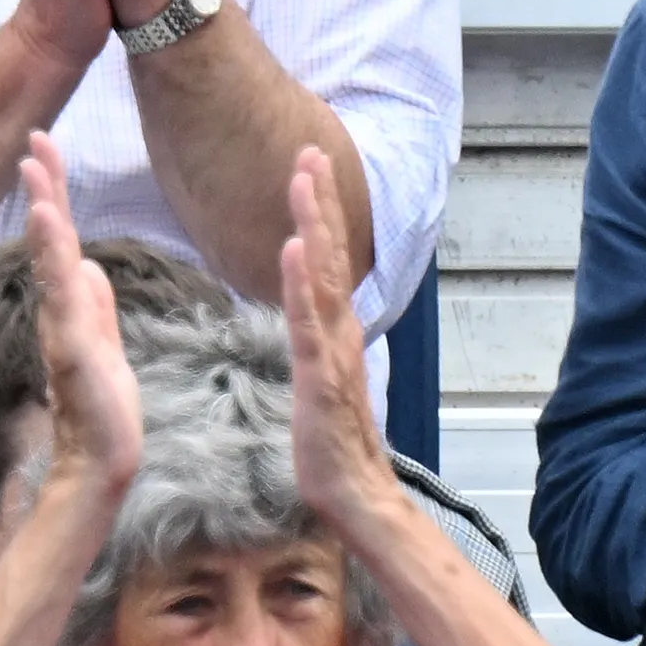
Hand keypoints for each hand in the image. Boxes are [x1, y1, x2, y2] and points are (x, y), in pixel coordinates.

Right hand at [18, 133, 140, 507]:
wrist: (105, 463)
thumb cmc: (104, 412)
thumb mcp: (106, 346)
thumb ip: (95, 306)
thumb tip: (87, 264)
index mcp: (73, 309)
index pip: (63, 243)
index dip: (54, 198)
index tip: (45, 152)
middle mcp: (61, 312)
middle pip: (50, 240)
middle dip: (45, 188)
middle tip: (35, 138)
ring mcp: (64, 329)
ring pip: (52, 260)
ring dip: (45, 210)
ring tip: (35, 166)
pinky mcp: (74, 349)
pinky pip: (63, 296)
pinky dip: (54, 257)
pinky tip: (48, 223)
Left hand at [281, 145, 405, 538]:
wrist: (355, 496)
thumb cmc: (332, 449)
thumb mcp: (319, 384)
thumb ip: (316, 349)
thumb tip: (309, 326)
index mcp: (334, 333)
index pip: (327, 262)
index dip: (320, 214)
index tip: (310, 169)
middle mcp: (339, 332)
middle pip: (330, 254)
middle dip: (320, 200)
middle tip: (311, 149)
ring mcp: (332, 351)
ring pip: (322, 277)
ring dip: (313, 225)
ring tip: (303, 181)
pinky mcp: (320, 376)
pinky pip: (308, 323)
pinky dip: (300, 283)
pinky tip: (291, 249)